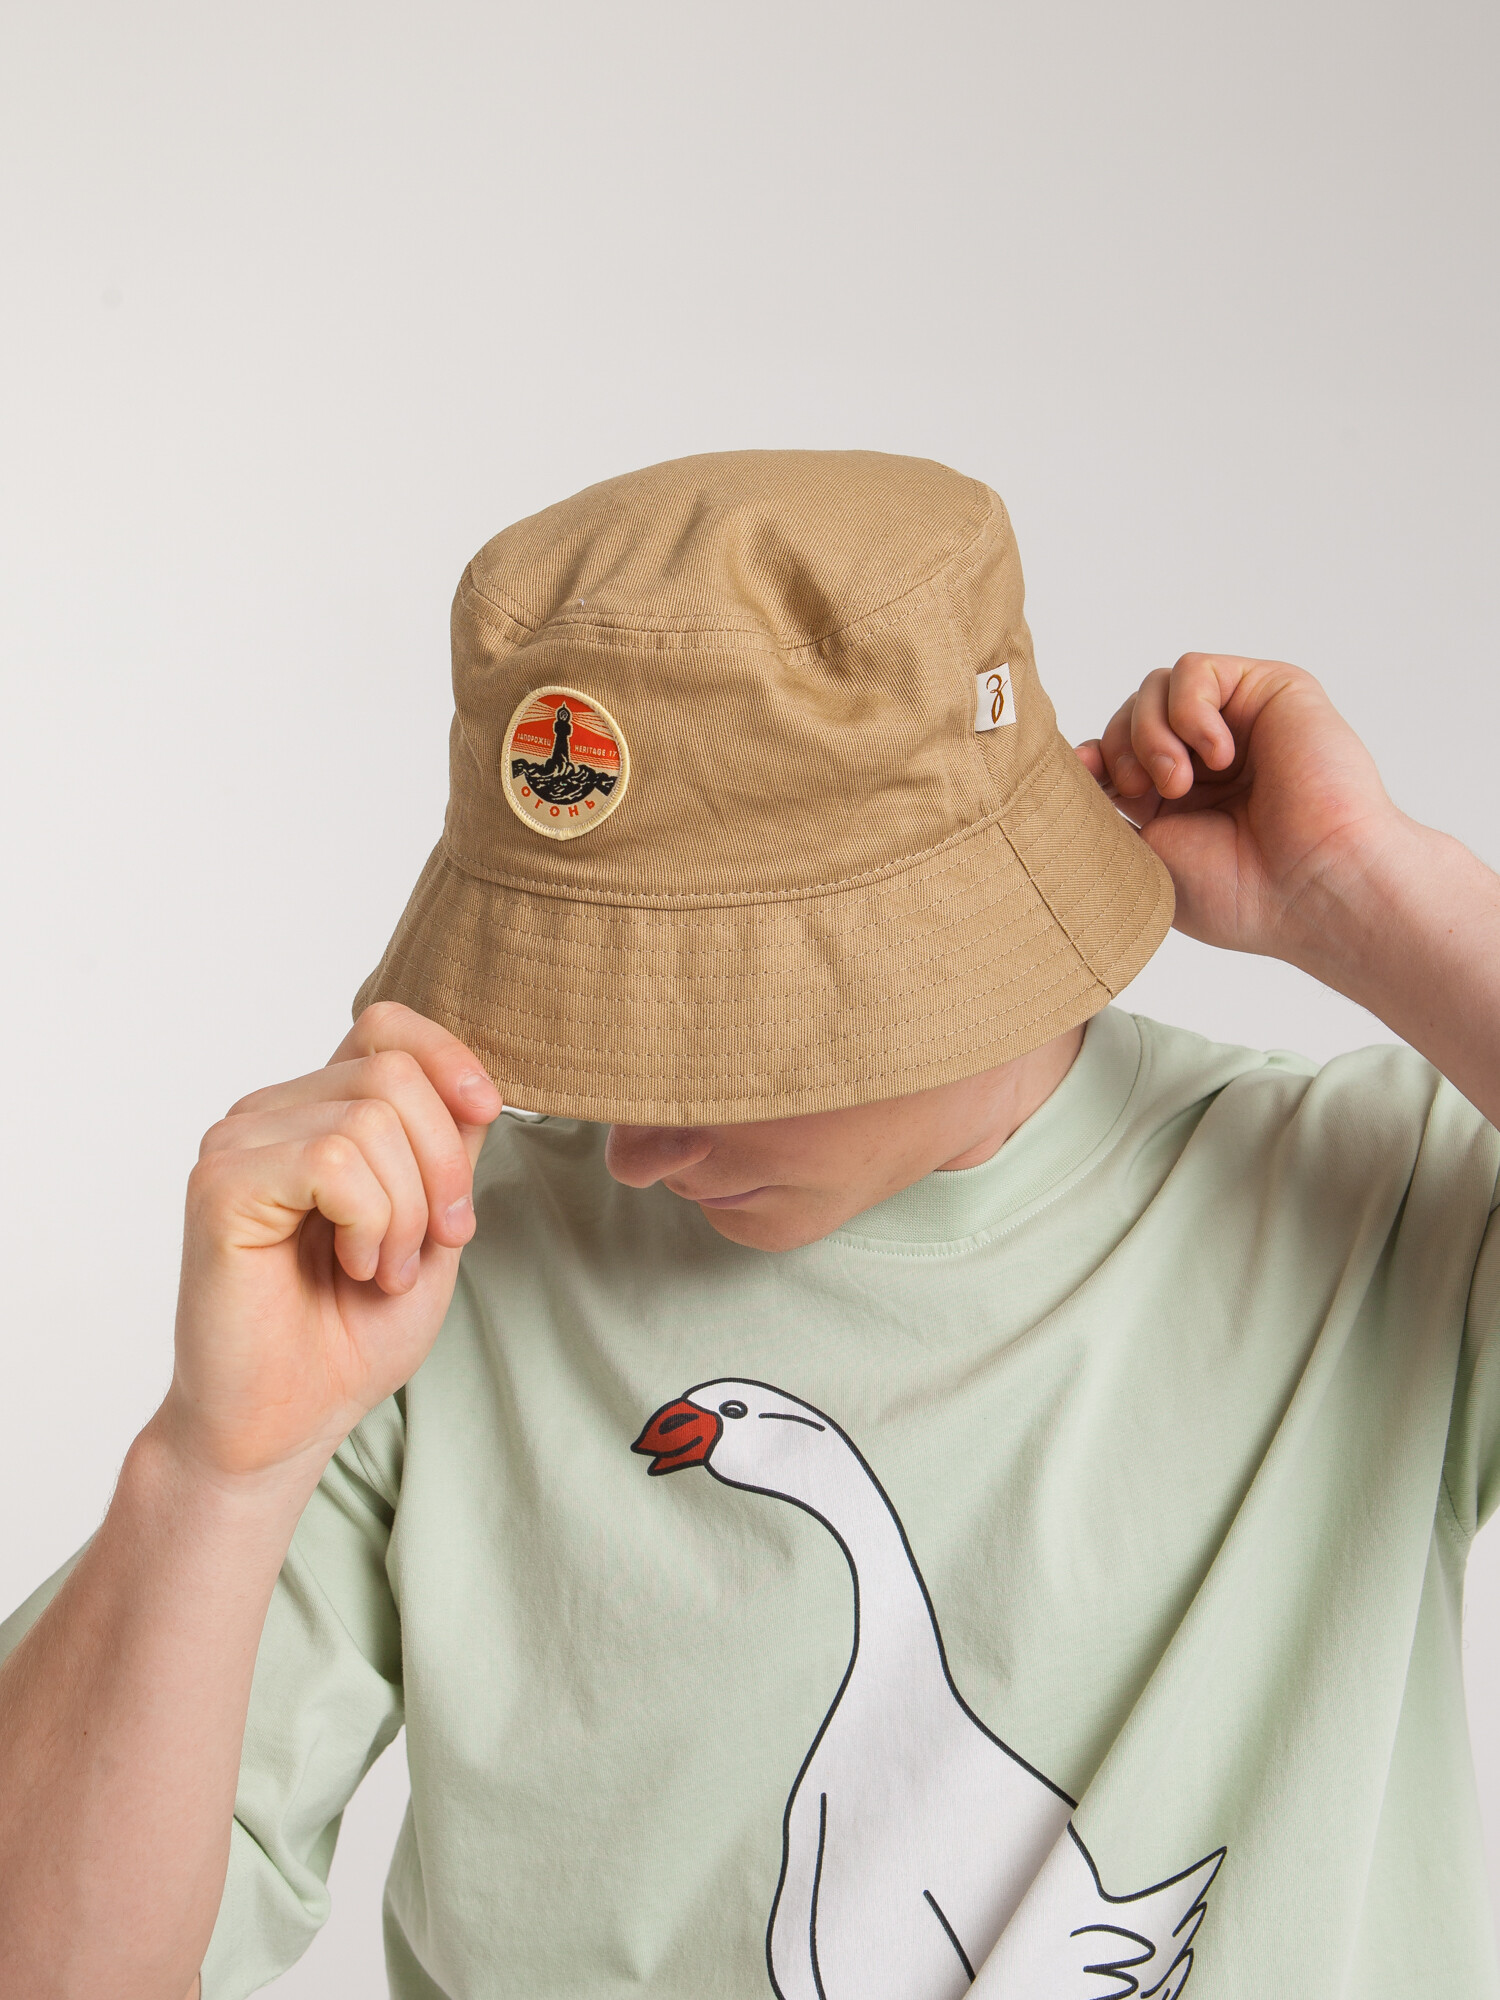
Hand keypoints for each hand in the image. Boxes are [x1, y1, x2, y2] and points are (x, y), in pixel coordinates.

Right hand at [157, 1003, 502, 1483]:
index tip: (490, 1114)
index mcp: (316, 1111)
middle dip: (442, 1165)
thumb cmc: (350, 1331)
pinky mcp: (220, 1186)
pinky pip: (334, 1163)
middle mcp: (269, 1113)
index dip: (450, 1058)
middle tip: (433, 1243)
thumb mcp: (433, 1223)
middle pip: (394, 1073)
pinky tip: (353, 1266)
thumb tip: (480, 1084)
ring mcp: (237, 1144)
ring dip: (407, 1210)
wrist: (285, 1420)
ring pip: (370, 1119)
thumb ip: (450, 1148)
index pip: (387, 1026)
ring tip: (383, 1268)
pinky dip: (371, 1222)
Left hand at [1075, 653, 1405, 961]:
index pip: (1114, 750)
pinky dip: (1190, 710)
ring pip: (1155, 687)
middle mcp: (1207, 756)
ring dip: (1151, 733)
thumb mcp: (1146, 857)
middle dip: (1122, 749)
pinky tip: (1217, 756)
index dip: (1095, 759)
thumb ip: (1106, 809)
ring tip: (1181, 782)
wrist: (1314, 888)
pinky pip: (1194, 670)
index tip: (1094, 782)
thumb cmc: (1241, 891)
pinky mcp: (1268, 690)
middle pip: (1128, 713)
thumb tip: (1073, 762)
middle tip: (1148, 795)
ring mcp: (1238, 722)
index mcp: (1178, 796)